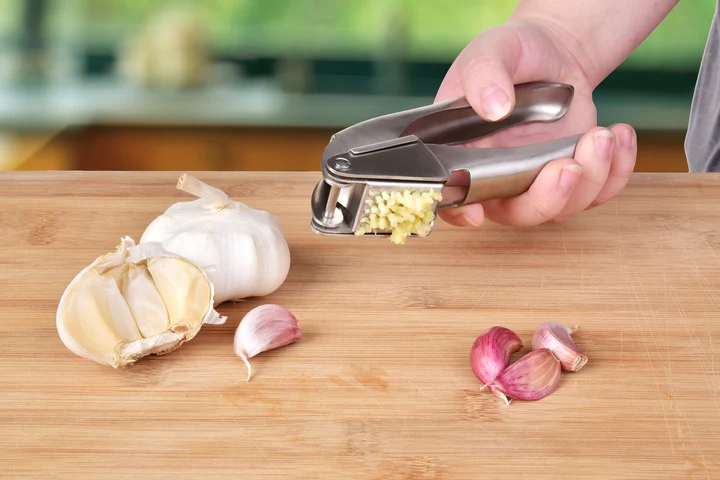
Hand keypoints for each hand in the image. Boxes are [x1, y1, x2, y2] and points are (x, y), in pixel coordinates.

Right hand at [435, 19, 636, 226]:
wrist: (553, 50)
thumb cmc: (510, 53)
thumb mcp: (488, 52)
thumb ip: (483, 77)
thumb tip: (494, 107)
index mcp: (463, 153)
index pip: (453, 194)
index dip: (461, 211)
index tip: (478, 213)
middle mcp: (496, 176)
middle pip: (516, 213)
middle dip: (547, 197)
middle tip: (570, 166)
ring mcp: (536, 181)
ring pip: (561, 208)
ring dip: (590, 178)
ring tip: (602, 134)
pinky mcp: (574, 177)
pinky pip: (598, 194)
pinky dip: (616, 172)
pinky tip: (619, 136)